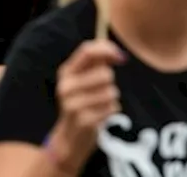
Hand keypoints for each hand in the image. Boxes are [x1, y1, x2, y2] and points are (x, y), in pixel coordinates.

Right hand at [47, 40, 125, 173]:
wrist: (69, 137)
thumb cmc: (81, 103)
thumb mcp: (81, 81)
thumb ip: (96, 64)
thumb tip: (118, 53)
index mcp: (66, 72)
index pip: (87, 51)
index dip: (106, 50)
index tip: (120, 56)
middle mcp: (66, 87)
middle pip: (104, 73)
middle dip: (110, 82)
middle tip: (101, 91)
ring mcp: (74, 104)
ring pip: (111, 92)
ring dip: (111, 99)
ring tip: (99, 105)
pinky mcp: (85, 120)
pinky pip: (112, 108)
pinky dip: (111, 111)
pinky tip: (100, 115)